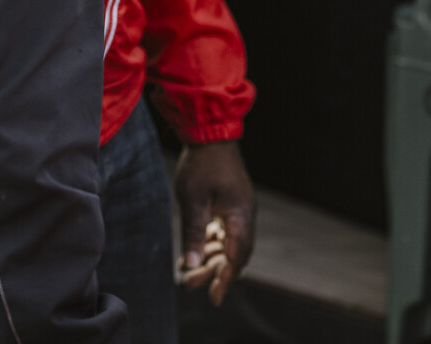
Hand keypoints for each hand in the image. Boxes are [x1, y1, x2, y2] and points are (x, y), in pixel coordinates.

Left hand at [175, 140, 255, 305]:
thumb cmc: (200, 164)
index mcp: (240, 218)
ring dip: (208, 257)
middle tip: (189, 284)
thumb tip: (191, 266)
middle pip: (231, 254)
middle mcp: (244, 216)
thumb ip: (193, 234)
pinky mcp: (229, 202)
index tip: (214, 298)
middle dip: (211, 270)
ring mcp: (238, 209)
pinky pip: (221, 230)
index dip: (224, 279)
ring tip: (187, 271)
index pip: (236, 258)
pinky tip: (192, 250)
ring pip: (226, 243)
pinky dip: (208, 241)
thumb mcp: (192, 200)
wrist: (209, 132)